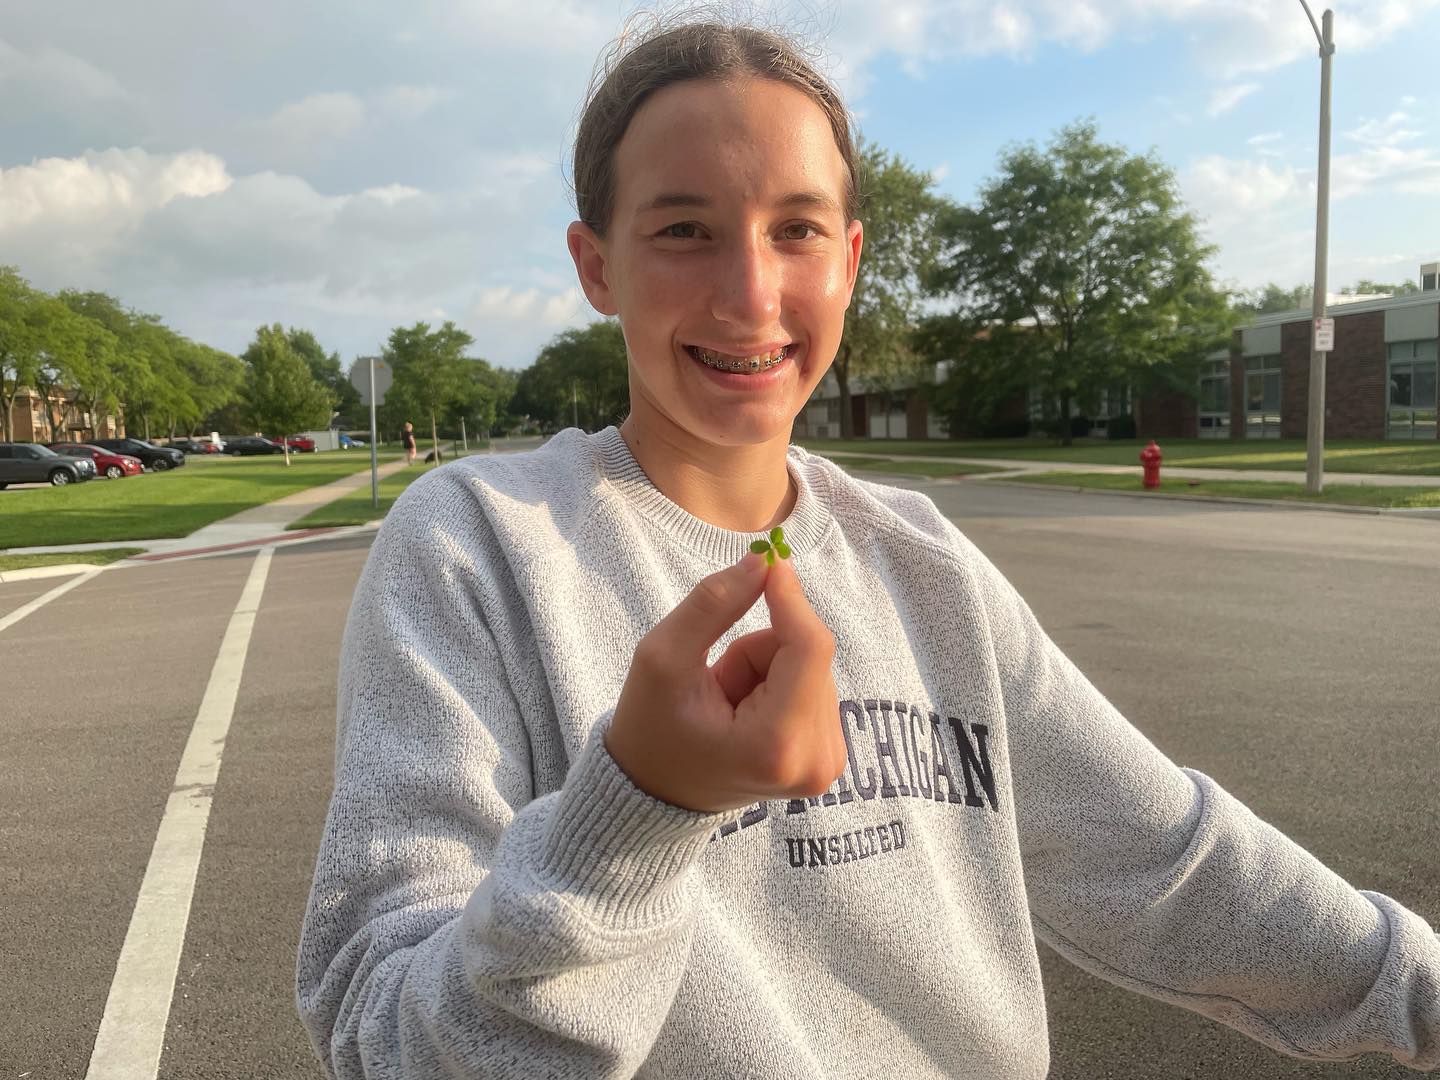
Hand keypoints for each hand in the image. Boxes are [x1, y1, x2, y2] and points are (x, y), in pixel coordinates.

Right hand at [604, 553, 844, 813]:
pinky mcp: (828, 755)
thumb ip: (714, 603)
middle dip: (762, 650)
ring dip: (768, 669)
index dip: (791, 597)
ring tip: (726, 705)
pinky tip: (746, 714)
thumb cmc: (651, 728)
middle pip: (811, 654)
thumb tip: (764, 560)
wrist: (655, 792)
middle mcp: (816, 761)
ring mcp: (827, 762)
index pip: (810, 648)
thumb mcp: (662, 657)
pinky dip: (779, 685)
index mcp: (776, 744)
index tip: (768, 561)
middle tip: (716, 686)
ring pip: (813, 667)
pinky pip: (814, 686)